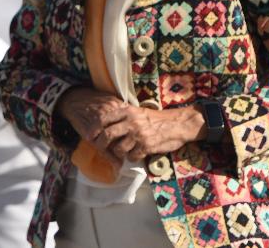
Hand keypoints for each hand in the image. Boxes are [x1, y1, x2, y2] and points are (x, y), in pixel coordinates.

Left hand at [57, 87, 203, 161]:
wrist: (177, 125)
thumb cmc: (156, 119)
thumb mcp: (138, 112)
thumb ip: (123, 116)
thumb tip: (104, 122)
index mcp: (127, 111)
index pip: (103, 119)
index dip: (94, 129)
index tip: (90, 136)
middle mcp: (131, 122)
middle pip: (107, 135)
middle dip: (101, 144)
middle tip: (101, 149)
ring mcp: (138, 134)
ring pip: (118, 149)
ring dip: (119, 153)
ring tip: (125, 151)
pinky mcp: (146, 146)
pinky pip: (132, 156)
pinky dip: (132, 158)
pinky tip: (137, 153)